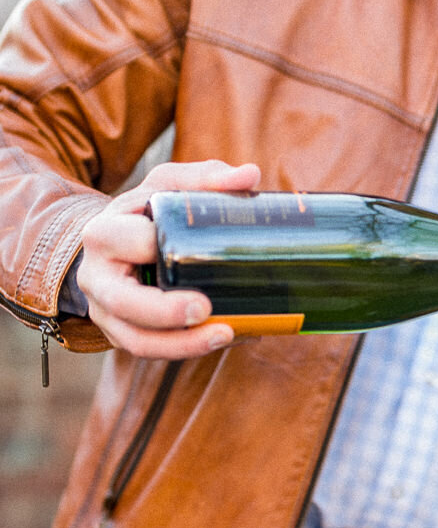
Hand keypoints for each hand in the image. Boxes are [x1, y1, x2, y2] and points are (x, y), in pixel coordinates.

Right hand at [77, 160, 260, 358]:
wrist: (111, 247)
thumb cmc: (143, 214)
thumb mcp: (165, 187)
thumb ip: (205, 178)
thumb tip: (250, 176)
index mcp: (104, 233)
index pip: (129, 240)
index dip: (156, 245)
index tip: (193, 250)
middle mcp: (97, 276)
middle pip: (125, 302)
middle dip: (165, 311)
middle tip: (205, 308)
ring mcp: (107, 312)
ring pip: (137, 340)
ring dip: (182, 345)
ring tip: (225, 335)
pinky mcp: (122, 335)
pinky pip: (151, 351)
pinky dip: (188, 350)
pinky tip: (225, 339)